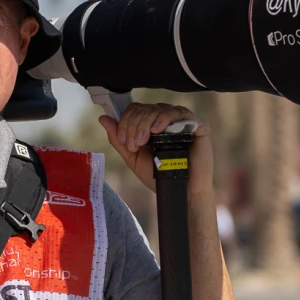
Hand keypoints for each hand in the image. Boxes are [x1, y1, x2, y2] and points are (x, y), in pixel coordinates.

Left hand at [99, 102, 213, 196]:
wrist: (181, 192)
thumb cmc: (160, 176)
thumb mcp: (134, 158)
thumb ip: (119, 140)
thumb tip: (103, 118)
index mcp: (151, 124)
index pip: (136, 110)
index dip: (126, 121)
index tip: (125, 140)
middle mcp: (166, 119)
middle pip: (145, 108)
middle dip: (134, 124)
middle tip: (134, 144)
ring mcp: (182, 121)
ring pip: (159, 108)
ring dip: (146, 123)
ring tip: (143, 141)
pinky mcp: (197, 125)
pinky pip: (180, 112)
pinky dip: (165, 118)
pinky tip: (158, 130)